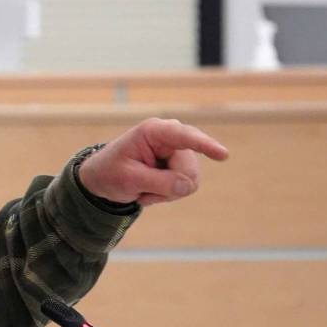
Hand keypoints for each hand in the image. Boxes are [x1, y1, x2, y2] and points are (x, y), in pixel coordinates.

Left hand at [77, 118, 228, 206]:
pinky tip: (150, 189)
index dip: (205, 145)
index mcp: (154, 131)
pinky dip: (166, 195)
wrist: (103, 178)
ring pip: (189, 182)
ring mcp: (179, 151)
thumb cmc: (111, 172)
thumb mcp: (129, 179)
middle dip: (168, 187)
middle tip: (142, 189)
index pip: (184, 137)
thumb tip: (189, 186)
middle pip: (188, 171)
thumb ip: (159, 182)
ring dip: (165, 193)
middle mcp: (172, 137)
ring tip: (144, 187)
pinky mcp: (182, 165)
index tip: (223, 155)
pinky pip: (186, 187)